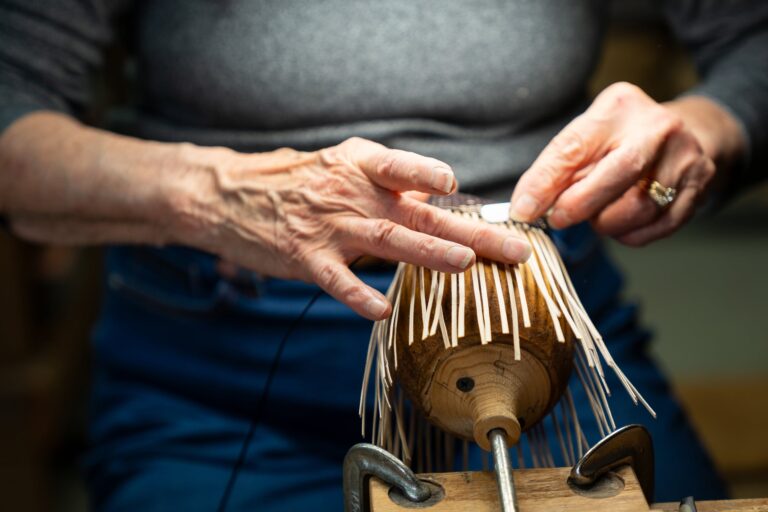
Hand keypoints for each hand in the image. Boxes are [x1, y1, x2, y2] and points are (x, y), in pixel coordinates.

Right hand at [177, 137, 531, 319]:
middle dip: (471, 232)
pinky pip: (338, 280)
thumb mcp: (339, 167)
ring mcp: (327, 226)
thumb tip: (441, 197)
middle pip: (418, 214)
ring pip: (386, 240)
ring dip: (429, 254)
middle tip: (513, 249)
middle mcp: (349, 192)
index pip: (402, 167)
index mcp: (360, 165)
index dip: (431, 175)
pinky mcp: (305, 258)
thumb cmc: (294, 182)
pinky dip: (360, 296)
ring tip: (466, 264)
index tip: (461, 187)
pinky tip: (383, 311)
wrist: (228, 195)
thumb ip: (388, 183)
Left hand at [509, 82, 741, 245]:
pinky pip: (657, 227)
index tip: (523, 209)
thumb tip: (525, 207)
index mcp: (619, 106)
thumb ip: (558, 168)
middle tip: (557, 219)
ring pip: (637, 208)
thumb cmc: (621, 140)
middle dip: (579, 205)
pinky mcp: (700, 187)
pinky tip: (619, 225)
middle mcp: (659, 128)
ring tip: (596, 215)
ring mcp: (685, 157)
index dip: (544, 182)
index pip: (575, 146)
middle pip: (617, 174)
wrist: (687, 135)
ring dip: (605, 223)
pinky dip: (629, 234)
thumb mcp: (587, 137)